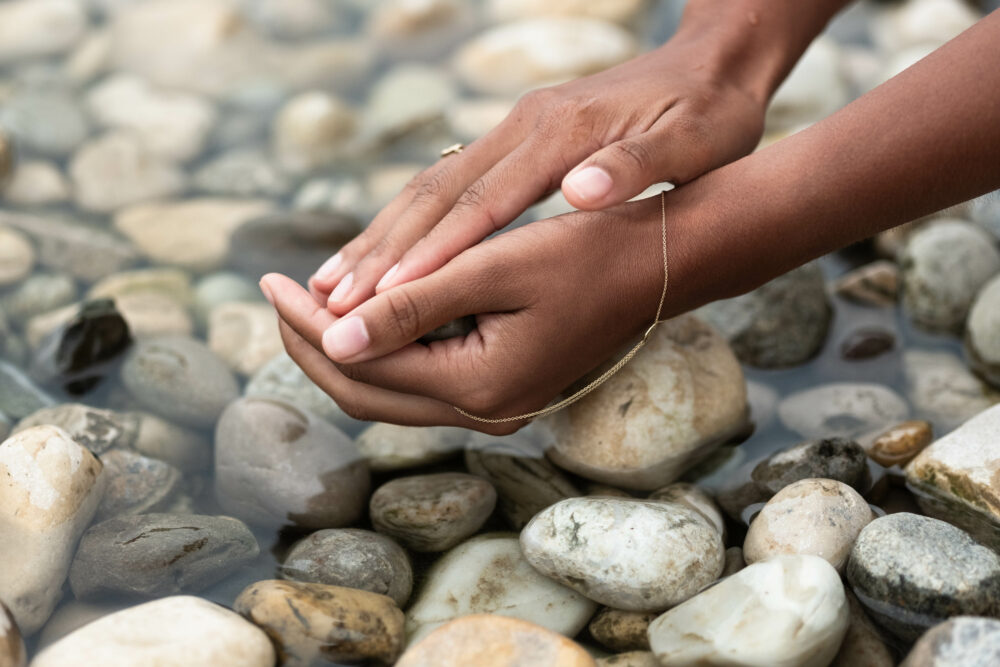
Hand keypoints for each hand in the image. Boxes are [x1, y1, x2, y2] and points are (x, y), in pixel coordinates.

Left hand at [264, 196, 676, 433]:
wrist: (657, 267)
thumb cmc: (585, 255)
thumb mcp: (492, 269)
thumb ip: (410, 307)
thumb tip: (331, 338)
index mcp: (480, 387)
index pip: (363, 367)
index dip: (309, 328)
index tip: (272, 281)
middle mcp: (484, 412)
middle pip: (366, 394)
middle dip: (313, 345)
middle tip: (276, 293)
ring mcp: (494, 406)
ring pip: (390, 391)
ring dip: (344, 349)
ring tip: (309, 300)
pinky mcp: (500, 387)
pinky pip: (422, 379)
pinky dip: (385, 347)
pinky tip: (367, 310)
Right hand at [309, 27, 767, 314]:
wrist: (710, 67)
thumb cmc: (710, 117)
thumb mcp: (695, 143)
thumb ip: (639, 167)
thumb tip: (585, 192)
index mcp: (560, 135)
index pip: (482, 204)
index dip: (431, 253)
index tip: (382, 298)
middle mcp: (523, 128)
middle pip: (434, 193)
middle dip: (381, 250)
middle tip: (329, 301)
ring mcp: (512, 129)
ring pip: (427, 185)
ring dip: (380, 235)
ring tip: (333, 283)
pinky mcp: (513, 137)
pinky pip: (443, 181)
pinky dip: (406, 220)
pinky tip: (383, 250)